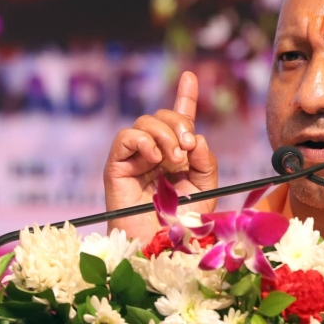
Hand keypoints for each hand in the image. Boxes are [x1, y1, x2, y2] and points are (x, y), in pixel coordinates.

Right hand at [103, 70, 217, 240]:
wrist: (159, 247)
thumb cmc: (182, 224)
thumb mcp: (206, 190)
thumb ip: (206, 162)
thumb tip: (196, 138)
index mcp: (178, 156)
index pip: (180, 120)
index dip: (185, 97)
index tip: (189, 76)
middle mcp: (155, 153)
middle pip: (164, 116)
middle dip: (180, 124)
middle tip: (188, 149)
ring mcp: (135, 159)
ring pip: (145, 122)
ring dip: (165, 135)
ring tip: (173, 161)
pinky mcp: (116, 167)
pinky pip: (126, 137)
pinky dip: (143, 141)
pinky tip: (155, 158)